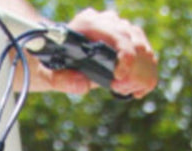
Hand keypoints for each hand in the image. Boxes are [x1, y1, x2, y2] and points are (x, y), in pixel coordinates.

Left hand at [44, 8, 158, 97]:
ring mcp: (116, 28)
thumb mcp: (46, 75)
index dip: (123, 52)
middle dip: (135, 61)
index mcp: (86, 24)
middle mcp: (104, 21)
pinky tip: (140, 87)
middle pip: (130, 35)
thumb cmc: (47, 65)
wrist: (50, 55)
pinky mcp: (122, 38)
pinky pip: (140, 47)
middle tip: (127, 87)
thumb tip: (83, 85)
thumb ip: (61, 80)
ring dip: (143, 63)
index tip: (121, 74)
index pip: (112, 32)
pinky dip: (145, 66)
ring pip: (138, 39)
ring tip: (135, 89)